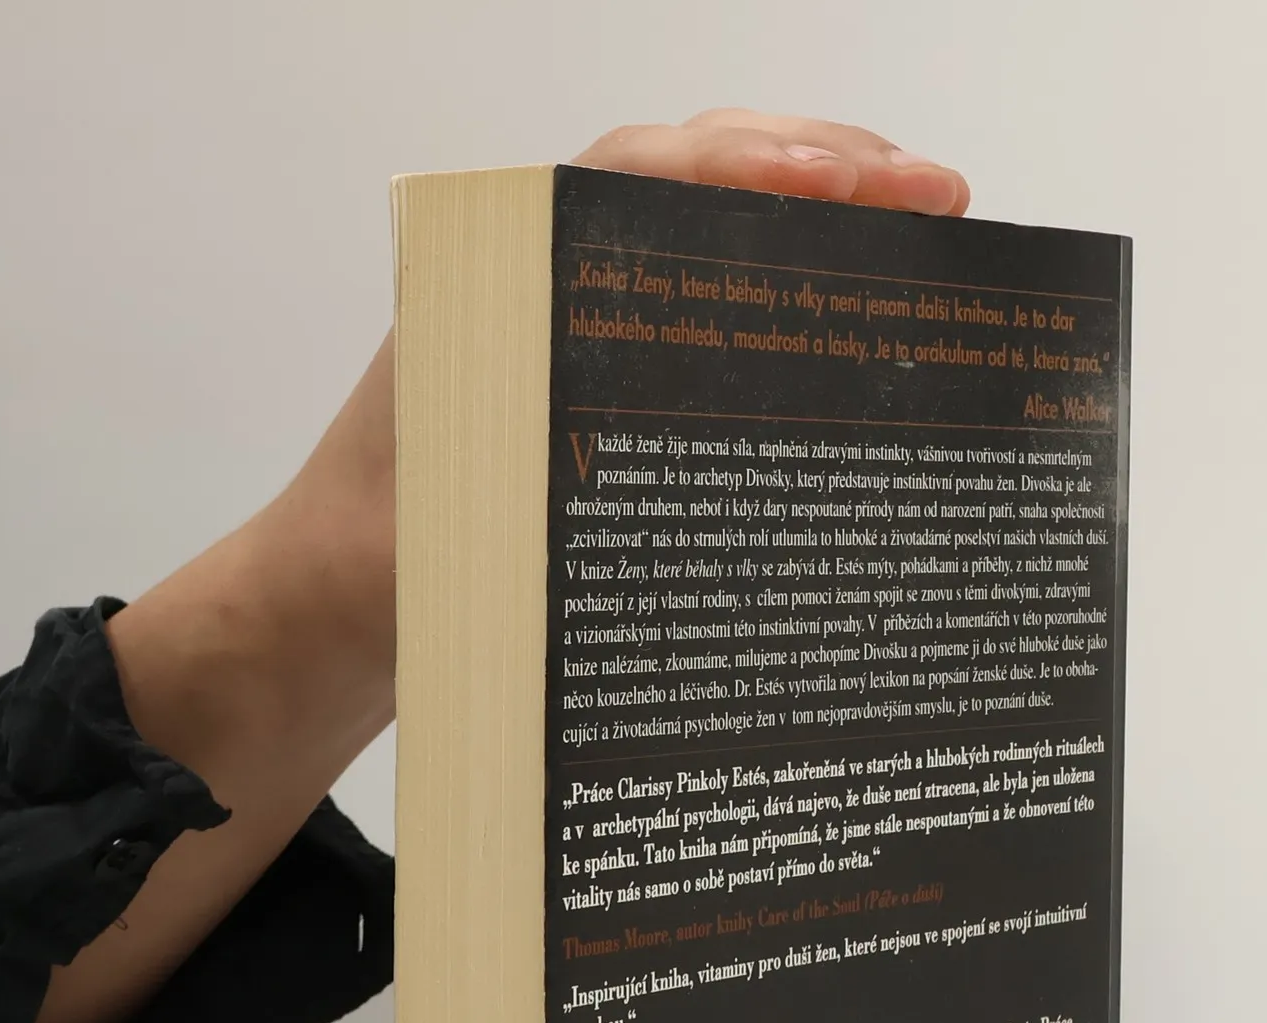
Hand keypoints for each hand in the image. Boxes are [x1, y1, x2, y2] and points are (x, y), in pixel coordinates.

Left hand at [253, 111, 969, 709]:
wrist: (329, 611)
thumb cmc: (389, 569)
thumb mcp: (466, 526)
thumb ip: (550, 482)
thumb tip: (689, 476)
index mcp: (502, 282)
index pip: (637, 180)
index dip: (747, 167)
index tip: (840, 182)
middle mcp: (543, 276)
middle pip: (698, 181)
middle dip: (825, 170)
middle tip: (937, 198)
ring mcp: (578, 319)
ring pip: (713, 230)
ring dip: (822, 217)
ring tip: (930, 224)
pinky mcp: (604, 372)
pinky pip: (709, 303)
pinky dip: (790, 288)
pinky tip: (863, 306)